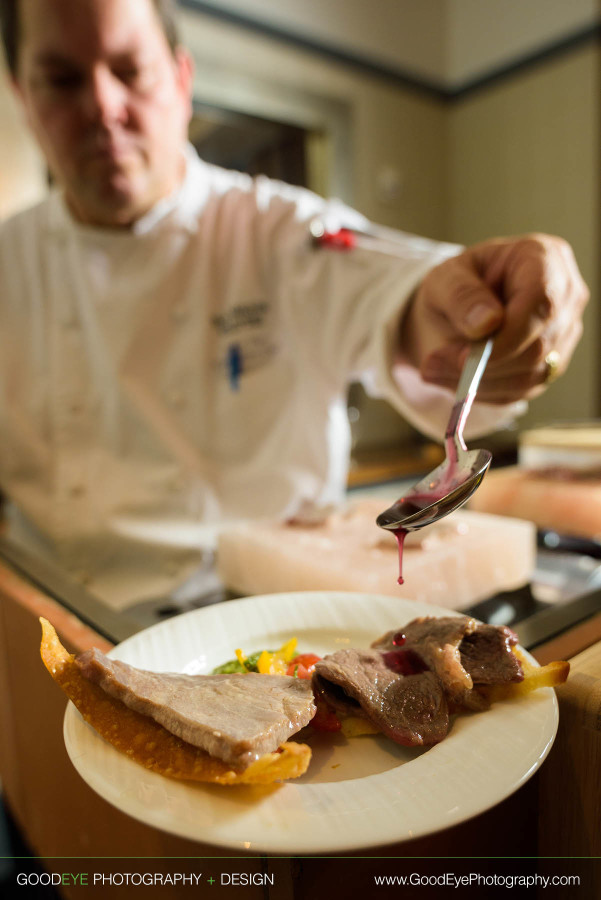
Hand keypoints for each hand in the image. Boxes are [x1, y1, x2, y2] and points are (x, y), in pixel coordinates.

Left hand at [400, 233, 588, 403]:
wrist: (458, 307)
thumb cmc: (456, 284)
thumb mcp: (444, 278)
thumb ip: (462, 295)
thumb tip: (487, 323)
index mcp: (544, 259)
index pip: (541, 304)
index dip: (506, 338)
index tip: (464, 358)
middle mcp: (565, 298)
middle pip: (538, 346)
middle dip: (483, 365)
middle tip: (432, 365)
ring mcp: (563, 334)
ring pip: (530, 375)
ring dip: (477, 382)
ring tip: (434, 370)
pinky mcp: (551, 365)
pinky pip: (521, 390)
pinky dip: (483, 391)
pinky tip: (453, 379)